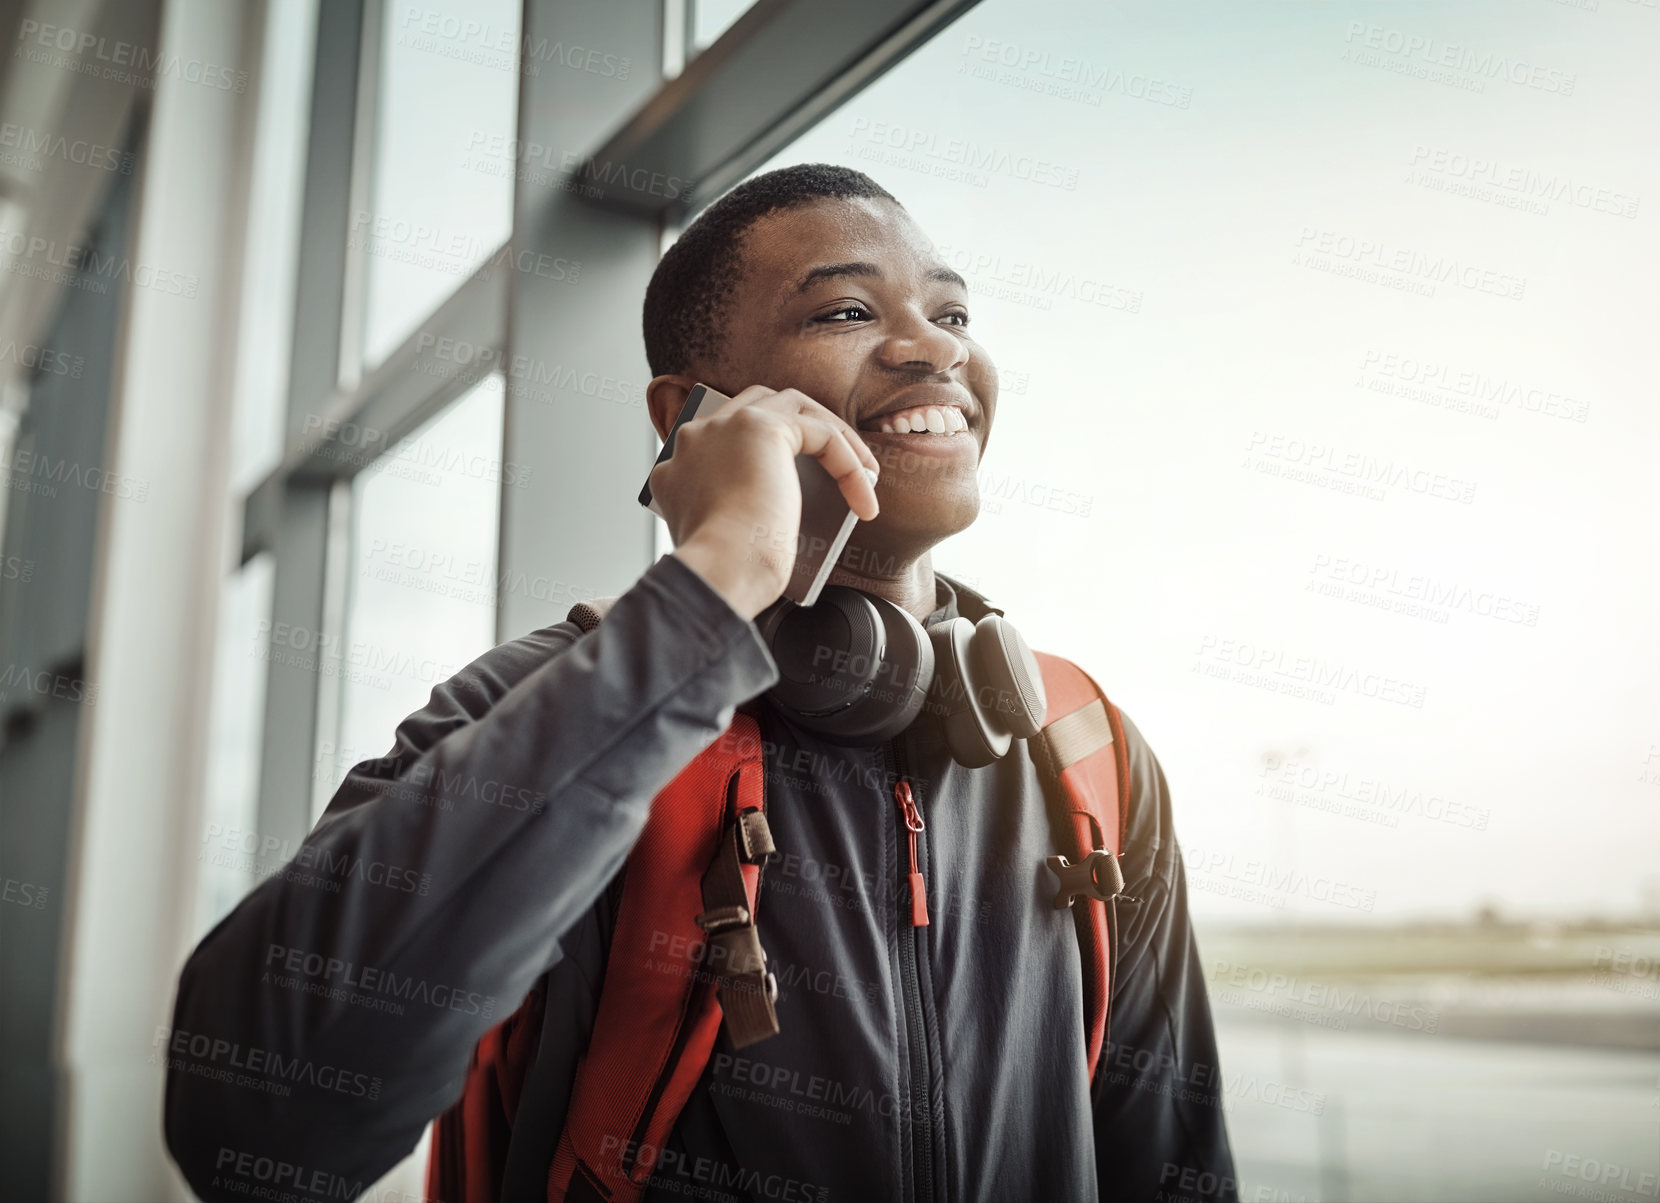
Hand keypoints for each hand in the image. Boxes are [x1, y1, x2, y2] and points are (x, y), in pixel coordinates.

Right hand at [653, 385, 879, 619]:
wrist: (718, 574)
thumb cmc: (725, 572)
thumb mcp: (724, 535)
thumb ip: (735, 507)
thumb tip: (777, 508)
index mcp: (676, 468)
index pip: (724, 440)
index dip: (764, 453)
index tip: (793, 482)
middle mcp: (694, 438)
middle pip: (756, 405)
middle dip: (799, 426)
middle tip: (831, 459)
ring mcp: (724, 427)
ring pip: (791, 405)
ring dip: (830, 434)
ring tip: (861, 471)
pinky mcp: (761, 427)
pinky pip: (820, 433)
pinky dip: (848, 463)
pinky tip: (865, 499)